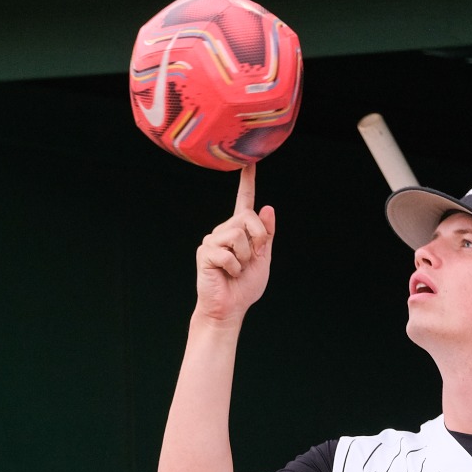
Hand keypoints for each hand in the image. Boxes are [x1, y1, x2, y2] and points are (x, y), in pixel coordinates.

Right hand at [193, 165, 275, 324]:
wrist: (230, 309)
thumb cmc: (244, 286)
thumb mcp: (263, 259)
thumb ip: (266, 235)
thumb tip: (267, 208)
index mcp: (239, 230)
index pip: (244, 202)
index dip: (247, 182)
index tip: (249, 162)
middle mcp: (224, 230)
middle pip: (247, 217)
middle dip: (258, 239)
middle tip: (251, 260)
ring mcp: (212, 240)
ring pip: (238, 234)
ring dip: (245, 257)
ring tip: (237, 269)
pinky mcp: (205, 252)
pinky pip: (228, 253)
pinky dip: (234, 268)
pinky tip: (227, 275)